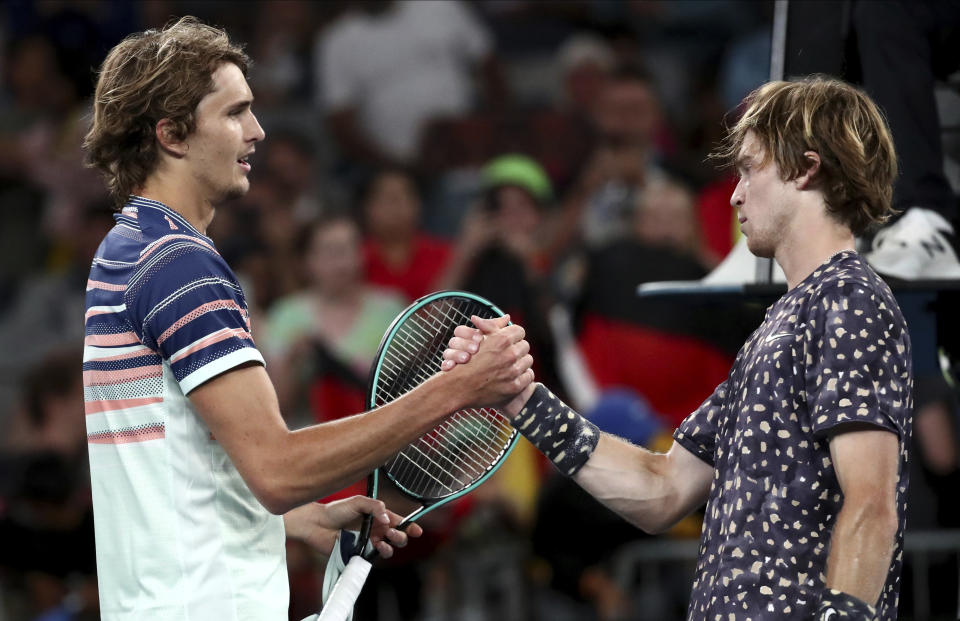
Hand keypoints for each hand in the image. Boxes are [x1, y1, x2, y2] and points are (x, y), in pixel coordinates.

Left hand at [283, 496, 422, 558]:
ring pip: (389, 549)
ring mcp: (369, 543)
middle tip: (392, 532)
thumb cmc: (335, 510)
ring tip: (384, 539)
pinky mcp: (360, 553)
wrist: (317, 524)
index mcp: (377, 517)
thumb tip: (386, 516)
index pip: (398, 522)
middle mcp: (375, 530)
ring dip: (392, 545)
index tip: (417, 531)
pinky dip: (380, 553)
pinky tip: (377, 546)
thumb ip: (374, 506)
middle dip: (401, 535)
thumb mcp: (357, 501)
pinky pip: (375, 557)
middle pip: (398, 537)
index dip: (409, 526)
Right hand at [441, 315, 536, 416]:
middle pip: (525, 345)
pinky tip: (511, 376)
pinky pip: (528, 375)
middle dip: (517, 348)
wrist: (459, 387)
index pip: (519, 331)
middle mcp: (509, 355)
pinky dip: (521, 376)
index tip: (508, 341)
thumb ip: (492, 326)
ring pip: (528, 360)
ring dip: (520, 362)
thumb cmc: (466, 361)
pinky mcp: (515, 386)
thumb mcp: (477, 338)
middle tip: (508, 354)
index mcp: (502, 340)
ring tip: (509, 365)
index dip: (513, 335)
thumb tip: (507, 317)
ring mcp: (513, 372)